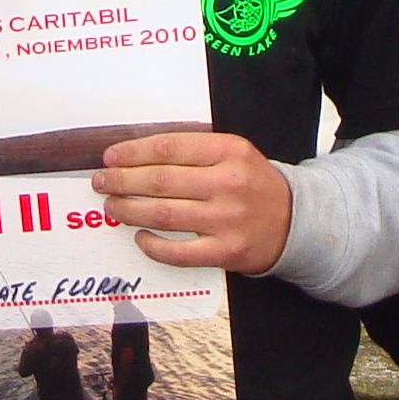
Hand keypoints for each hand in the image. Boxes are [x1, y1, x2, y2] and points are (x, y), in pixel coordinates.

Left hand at [95, 131, 293, 275]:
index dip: (133, 152)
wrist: (296, 221)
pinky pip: (179, 251)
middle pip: (161, 180)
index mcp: (229, 151)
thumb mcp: (234, 153)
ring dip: (130, 210)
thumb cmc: (254, 184)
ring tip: (112, 206)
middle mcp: (228, 183)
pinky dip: (153, 245)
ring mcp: (227, 219)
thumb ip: (194, 151)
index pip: (169, 148)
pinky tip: (140, 236)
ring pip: (164, 214)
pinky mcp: (227, 251)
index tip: (111, 157)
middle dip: (122, 180)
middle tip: (102, 182)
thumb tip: (137, 156)